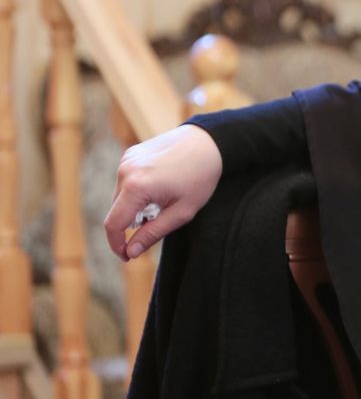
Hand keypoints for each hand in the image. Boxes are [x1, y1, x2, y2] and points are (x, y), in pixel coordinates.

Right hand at [104, 124, 222, 261]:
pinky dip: (137, 190)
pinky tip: (160, 186)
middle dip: (133, 223)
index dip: (117, 245)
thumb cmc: (200, 177)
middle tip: (160, 220)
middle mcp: (125, 171)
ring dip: (135, 206)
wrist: (210, 142)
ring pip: (121, 195)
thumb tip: (131, 251)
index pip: (113, 224)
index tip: (128, 256)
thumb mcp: (182, 212)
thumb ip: (153, 233)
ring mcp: (127, 160)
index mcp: (136, 187)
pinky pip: (127, 180)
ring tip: (163, 200)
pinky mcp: (131, 153)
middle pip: (117, 210)